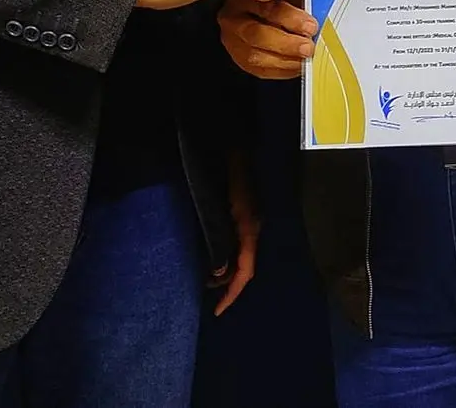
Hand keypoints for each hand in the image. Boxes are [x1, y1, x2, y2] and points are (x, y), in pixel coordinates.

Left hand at [208, 157, 258, 315]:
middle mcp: (252, 227)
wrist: (230, 145)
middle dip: (226, 283)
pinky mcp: (241, 212)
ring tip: (202, 276)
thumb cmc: (224, 176)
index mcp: (249, 230)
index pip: (245, 271)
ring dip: (223, 268)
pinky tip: (209, 252)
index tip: (217, 311)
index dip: (232, 293)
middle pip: (244, 265)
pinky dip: (223, 253)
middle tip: (204, 294)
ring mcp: (248, 219)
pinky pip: (235, 241)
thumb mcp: (217, 210)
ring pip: (239, 253)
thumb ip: (219, 239)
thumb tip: (219, 272)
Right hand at [219, 0, 318, 79]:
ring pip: (255, 56)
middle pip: (256, 35)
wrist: (260, 6)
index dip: (289, 18)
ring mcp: (233, 41)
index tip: (311, 26)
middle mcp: (232, 18)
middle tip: (308, 46)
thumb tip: (318, 8)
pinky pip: (260, 70)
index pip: (263, 7)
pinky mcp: (239, 59)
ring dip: (286, 60)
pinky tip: (298, 65)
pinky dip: (282, 70)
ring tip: (306, 58)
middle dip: (286, 44)